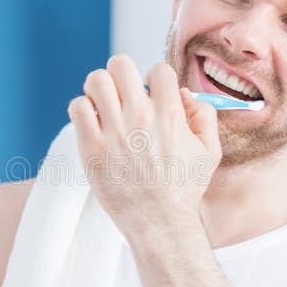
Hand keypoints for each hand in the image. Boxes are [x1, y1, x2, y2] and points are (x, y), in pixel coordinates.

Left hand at [67, 54, 221, 241]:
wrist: (159, 223)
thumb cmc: (183, 190)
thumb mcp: (209, 151)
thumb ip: (204, 115)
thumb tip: (184, 93)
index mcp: (170, 114)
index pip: (157, 69)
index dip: (154, 80)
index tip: (151, 98)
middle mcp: (141, 117)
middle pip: (120, 64)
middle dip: (121, 75)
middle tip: (120, 95)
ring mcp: (114, 131)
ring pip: (95, 80)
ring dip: (98, 88)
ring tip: (102, 105)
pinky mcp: (91, 147)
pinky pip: (77, 107)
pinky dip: (82, 110)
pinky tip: (91, 123)